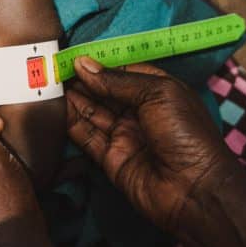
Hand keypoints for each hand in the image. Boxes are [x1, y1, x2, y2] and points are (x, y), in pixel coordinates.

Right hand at [66, 58, 238, 236]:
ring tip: (49, 82)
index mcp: (156, 91)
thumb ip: (116, 80)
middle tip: (53, 67)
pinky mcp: (111, 159)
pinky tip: (56, 107)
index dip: (98, 64)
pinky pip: (87, 137)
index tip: (72, 55)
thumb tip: (83, 64)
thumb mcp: (156, 93)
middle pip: (103, 92)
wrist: (196, 190)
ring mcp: (124, 135)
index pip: (120, 72)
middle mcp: (139, 112)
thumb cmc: (186, 134)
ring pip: (92, 112)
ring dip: (72, 98)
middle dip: (80, 80)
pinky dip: (71, 123)